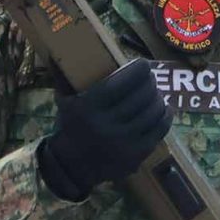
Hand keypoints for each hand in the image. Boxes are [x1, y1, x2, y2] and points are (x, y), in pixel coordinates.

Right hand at [36, 58, 171, 203]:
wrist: (72, 167)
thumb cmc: (71, 127)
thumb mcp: (64, 102)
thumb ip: (63, 78)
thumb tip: (55, 53)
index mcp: (88, 109)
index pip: (122, 82)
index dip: (139, 70)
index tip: (143, 64)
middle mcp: (105, 126)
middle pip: (141, 95)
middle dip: (150, 82)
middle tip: (151, 78)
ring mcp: (123, 142)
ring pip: (153, 111)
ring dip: (158, 98)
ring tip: (157, 93)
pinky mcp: (136, 155)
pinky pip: (159, 129)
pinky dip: (165, 116)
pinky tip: (164, 108)